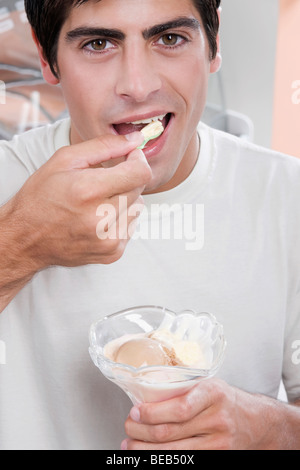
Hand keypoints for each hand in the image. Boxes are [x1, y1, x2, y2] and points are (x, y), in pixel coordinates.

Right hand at [6, 132, 150, 269]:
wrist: (26, 238)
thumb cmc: (41, 196)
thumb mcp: (65, 160)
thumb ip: (104, 146)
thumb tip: (135, 140)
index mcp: (88, 191)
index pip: (139, 173)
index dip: (138, 160)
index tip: (130, 156)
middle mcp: (101, 219)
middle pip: (139, 189)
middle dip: (126, 178)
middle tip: (103, 180)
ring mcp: (108, 240)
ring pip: (137, 207)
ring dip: (124, 199)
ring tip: (98, 202)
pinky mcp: (112, 253)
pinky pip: (131, 226)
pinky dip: (120, 218)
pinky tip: (98, 218)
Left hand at [123, 378, 289, 449]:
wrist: (256, 421)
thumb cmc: (226, 400)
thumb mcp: (208, 385)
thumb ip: (183, 389)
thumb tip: (146, 395)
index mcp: (212, 394)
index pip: (179, 408)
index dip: (152, 413)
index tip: (135, 411)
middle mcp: (217, 419)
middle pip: (170, 433)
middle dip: (141, 432)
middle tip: (127, 426)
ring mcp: (218, 443)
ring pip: (174, 452)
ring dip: (145, 450)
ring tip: (130, 444)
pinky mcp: (217, 457)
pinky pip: (186, 462)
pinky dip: (163, 460)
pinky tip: (149, 455)